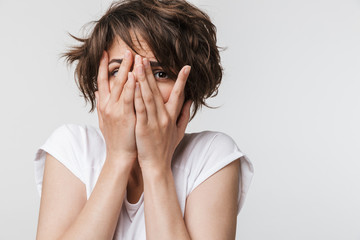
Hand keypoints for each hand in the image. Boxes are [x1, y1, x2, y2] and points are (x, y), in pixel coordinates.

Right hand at [95, 50, 136, 165]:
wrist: (119, 155)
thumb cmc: (115, 138)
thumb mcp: (105, 120)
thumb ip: (101, 105)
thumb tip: (98, 92)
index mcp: (104, 105)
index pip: (102, 81)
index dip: (103, 67)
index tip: (105, 53)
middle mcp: (108, 105)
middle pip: (113, 80)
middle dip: (120, 64)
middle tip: (127, 51)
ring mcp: (116, 110)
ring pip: (121, 86)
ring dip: (127, 70)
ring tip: (132, 57)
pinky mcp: (126, 116)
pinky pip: (129, 98)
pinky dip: (132, 86)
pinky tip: (135, 76)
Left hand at [132, 55, 191, 170]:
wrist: (157, 166)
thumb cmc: (165, 149)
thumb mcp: (178, 132)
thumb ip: (184, 116)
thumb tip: (189, 102)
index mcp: (172, 117)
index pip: (179, 95)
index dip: (183, 80)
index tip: (186, 67)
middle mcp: (164, 116)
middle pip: (158, 91)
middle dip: (151, 73)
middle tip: (145, 57)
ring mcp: (154, 121)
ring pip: (148, 96)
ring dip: (143, 78)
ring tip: (138, 63)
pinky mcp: (144, 127)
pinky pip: (140, 108)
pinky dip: (137, 94)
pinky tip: (133, 83)